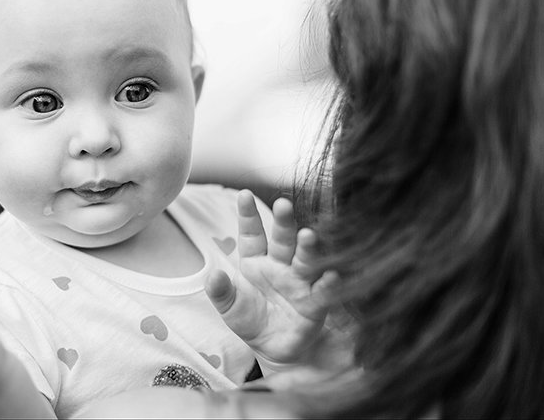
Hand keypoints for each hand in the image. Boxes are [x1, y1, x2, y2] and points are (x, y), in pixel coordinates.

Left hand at [205, 190, 338, 368]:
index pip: (252, 233)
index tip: (243, 194)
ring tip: (308, 235)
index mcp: (256, 261)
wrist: (274, 350)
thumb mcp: (229, 308)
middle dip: (284, 222)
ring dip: (308, 248)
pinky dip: (328, 284)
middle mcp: (281, 266)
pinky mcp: (316, 304)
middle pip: (283, 239)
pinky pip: (323, 292)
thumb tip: (212, 275)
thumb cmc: (250, 321)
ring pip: (305, 260)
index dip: (248, 214)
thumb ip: (221, 292)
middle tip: (283, 204)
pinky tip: (331, 275)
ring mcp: (300, 282)